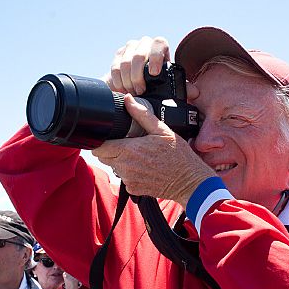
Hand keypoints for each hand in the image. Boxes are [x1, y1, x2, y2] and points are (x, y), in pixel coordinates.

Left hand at [92, 94, 214, 206]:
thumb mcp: (162, 130)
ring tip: (138, 155)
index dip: (101, 141)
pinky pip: (124, 179)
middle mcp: (125, 167)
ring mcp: (128, 180)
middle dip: (109, 149)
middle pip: (103, 157)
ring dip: (120, 161)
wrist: (189, 181)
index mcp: (129, 150)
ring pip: (114, 167)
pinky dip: (130, 172)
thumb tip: (128, 99)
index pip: (99, 147)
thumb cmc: (178, 155)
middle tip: (124, 143)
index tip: (108, 136)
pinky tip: (144, 167)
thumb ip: (141, 114)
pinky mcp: (133, 189)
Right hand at [103, 36, 198, 99]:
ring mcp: (130, 48)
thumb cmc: (157, 84)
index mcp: (160, 48)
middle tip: (141, 91)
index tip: (154, 73)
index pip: (159, 43)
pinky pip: (115, 67)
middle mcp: (145, 44)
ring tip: (133, 92)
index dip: (156, 57)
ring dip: (128, 80)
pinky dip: (118, 81)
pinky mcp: (117, 56)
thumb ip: (183, 88)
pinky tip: (123, 89)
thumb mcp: (171, 86)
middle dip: (138, 75)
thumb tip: (195, 92)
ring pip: (125, 61)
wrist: (137, 85)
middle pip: (139, 54)